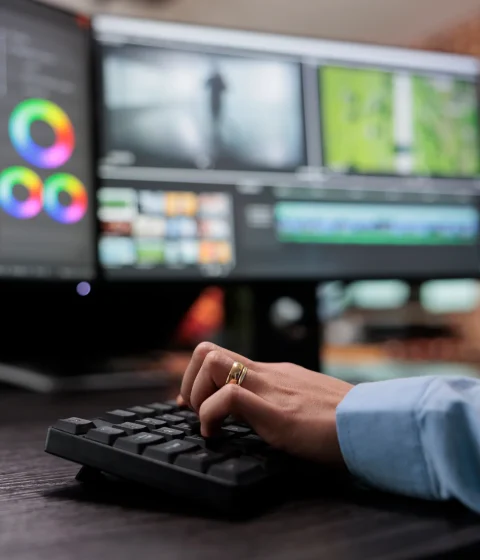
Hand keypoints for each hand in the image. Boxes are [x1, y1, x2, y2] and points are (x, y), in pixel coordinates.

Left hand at [180, 342, 353, 464]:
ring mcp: (272, 388)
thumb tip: (259, 415)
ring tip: (209, 423)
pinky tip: (218, 436)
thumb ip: (282, 401)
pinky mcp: (277, 412)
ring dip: (198, 394)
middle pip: (208, 350)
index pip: (224, 356)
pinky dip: (211, 415)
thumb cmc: (343, 420)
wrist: (373, 425)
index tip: (195, 404)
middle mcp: (268, 374)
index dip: (199, 377)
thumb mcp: (305, 403)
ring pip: (212, 362)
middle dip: (190, 381)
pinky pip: (230, 397)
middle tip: (194, 410)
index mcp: (275, 373)